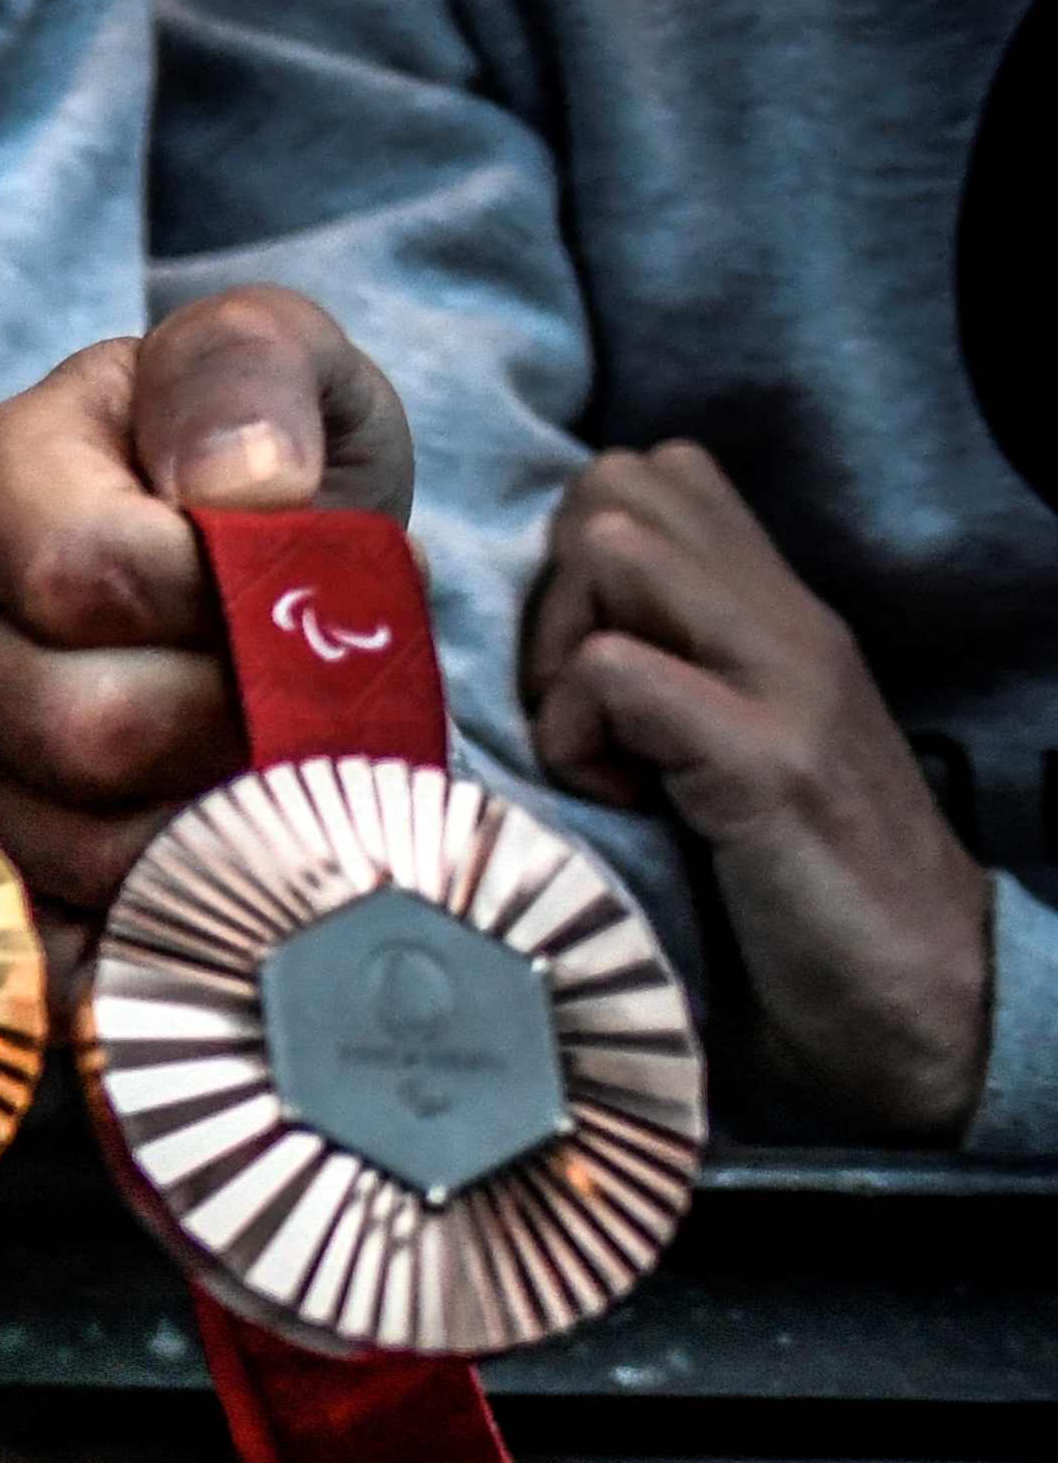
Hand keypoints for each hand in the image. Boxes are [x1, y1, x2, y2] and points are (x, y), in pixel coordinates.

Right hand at [0, 286, 411, 968]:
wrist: (268, 568)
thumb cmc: (268, 459)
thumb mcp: (279, 360)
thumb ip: (246, 372)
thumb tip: (243, 489)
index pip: (86, 573)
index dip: (216, 598)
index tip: (288, 579)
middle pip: (79, 726)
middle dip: (231, 724)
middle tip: (296, 698)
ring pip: (67, 844)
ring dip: (209, 824)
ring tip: (266, 769)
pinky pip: (45, 934)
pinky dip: (146, 922)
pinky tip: (212, 875)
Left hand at [526, 441, 985, 1140]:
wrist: (911, 986)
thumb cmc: (791, 881)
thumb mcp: (718, 744)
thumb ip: (662, 670)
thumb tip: (551, 629)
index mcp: (774, 611)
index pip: (649, 476)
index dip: (567, 558)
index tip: (574, 671)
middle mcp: (786, 620)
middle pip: (614, 494)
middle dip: (551, 596)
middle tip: (573, 712)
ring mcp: (783, 680)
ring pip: (614, 555)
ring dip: (559, 657)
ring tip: (595, 753)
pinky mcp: (765, 759)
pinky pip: (615, 674)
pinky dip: (576, 737)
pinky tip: (617, 798)